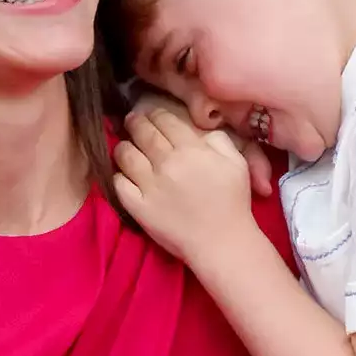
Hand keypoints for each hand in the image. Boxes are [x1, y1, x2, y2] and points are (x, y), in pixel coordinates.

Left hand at [114, 109, 257, 266]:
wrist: (222, 243)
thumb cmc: (232, 202)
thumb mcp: (236, 162)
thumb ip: (218, 139)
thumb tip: (198, 129)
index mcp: (191, 150)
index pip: (164, 120)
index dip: (154, 113)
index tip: (151, 114)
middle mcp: (167, 163)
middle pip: (142, 132)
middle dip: (134, 122)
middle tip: (132, 121)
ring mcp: (150, 186)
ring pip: (125, 154)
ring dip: (123, 146)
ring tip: (126, 146)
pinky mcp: (138, 207)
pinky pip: (118, 183)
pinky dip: (118, 174)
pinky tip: (124, 173)